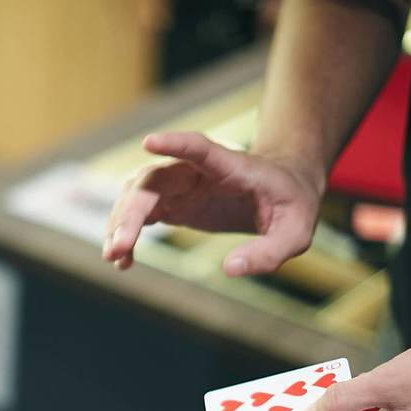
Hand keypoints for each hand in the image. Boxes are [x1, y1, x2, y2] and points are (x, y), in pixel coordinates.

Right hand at [102, 131, 322, 275]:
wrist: (281, 189)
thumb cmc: (291, 204)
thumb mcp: (296, 232)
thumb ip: (269, 252)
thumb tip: (230, 269)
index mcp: (230, 167)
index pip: (199, 149)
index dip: (175, 144)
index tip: (149, 142)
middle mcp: (196, 171)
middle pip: (152, 181)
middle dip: (130, 212)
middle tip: (117, 248)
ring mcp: (180, 185)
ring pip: (137, 195)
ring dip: (119, 223)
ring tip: (114, 258)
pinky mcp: (172, 203)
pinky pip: (138, 214)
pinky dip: (125, 235)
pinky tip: (122, 262)